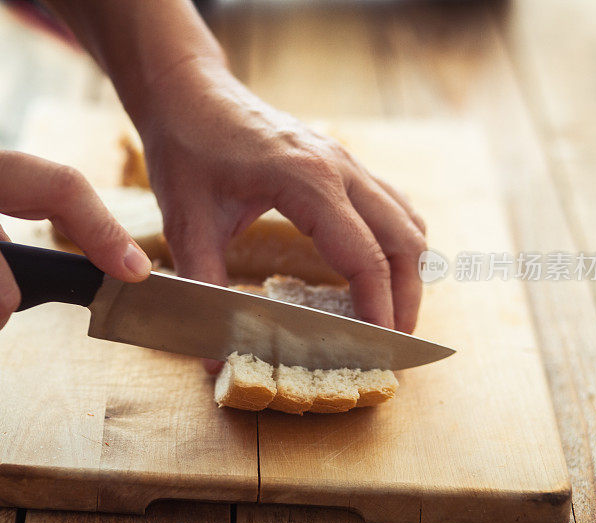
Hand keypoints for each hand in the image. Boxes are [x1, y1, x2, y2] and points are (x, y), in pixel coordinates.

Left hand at [137, 63, 426, 334]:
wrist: (189, 92)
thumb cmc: (186, 151)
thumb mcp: (187, 224)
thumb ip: (204, 289)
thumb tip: (213, 357)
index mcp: (307, 182)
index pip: (365, 257)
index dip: (378, 310)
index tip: (379, 351)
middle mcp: (340, 168)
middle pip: (403, 242)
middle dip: (405, 299)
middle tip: (392, 346)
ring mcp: (346, 160)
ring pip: (406, 221)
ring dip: (409, 271)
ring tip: (392, 315)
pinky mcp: (341, 161)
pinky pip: (392, 203)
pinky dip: (398, 242)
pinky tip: (381, 268)